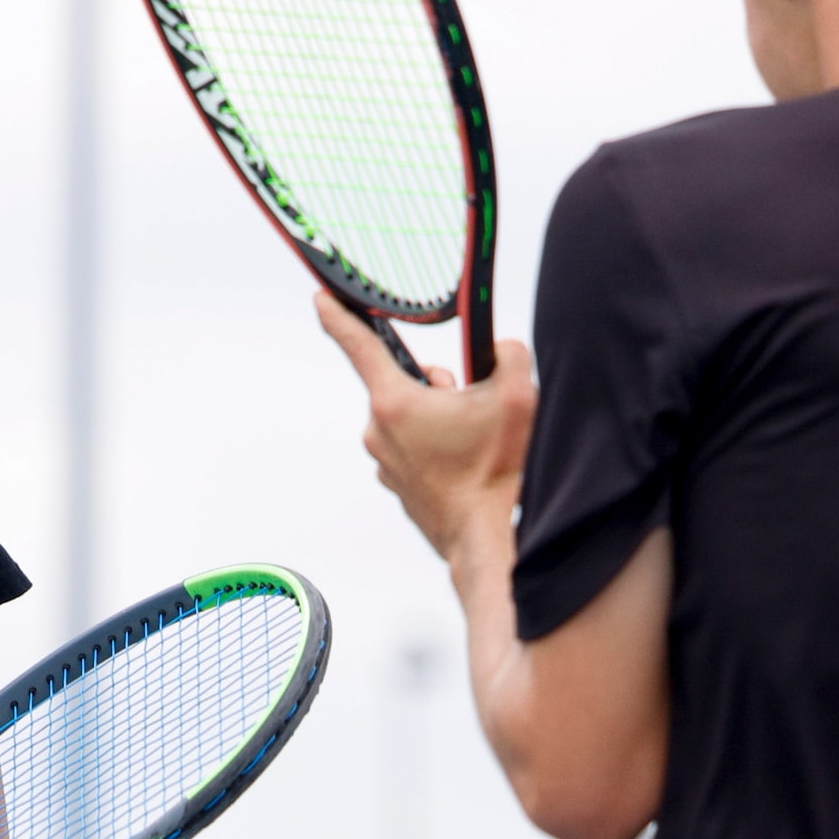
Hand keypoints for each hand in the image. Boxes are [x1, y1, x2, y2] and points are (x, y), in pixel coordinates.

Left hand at [314, 290, 536, 565]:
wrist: (484, 538)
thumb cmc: (495, 472)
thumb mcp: (517, 396)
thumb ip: (508, 353)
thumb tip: (500, 349)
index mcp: (395, 402)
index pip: (360, 346)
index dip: (339, 317)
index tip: (321, 299)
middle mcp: (378, 432)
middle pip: (403, 384)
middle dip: (436, 385)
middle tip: (470, 405)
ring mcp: (385, 461)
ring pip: (411, 418)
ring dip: (438, 418)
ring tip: (471, 441)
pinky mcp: (397, 484)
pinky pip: (414, 449)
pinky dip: (436, 446)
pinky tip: (463, 462)